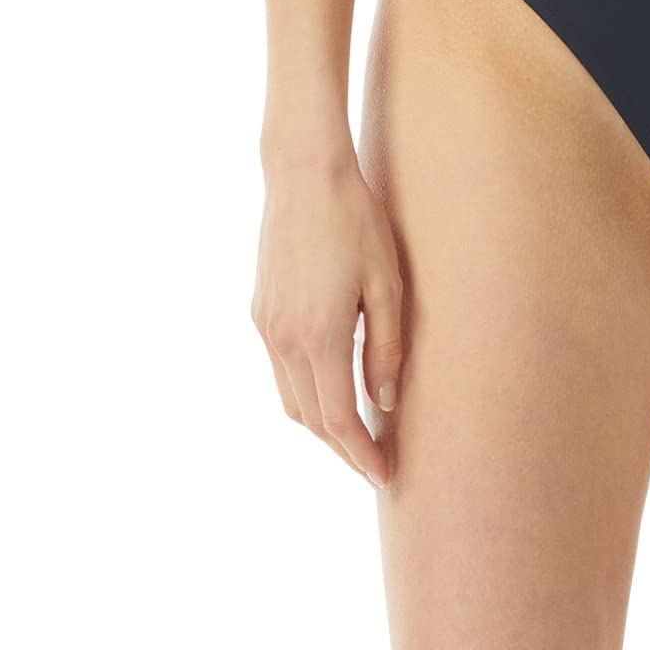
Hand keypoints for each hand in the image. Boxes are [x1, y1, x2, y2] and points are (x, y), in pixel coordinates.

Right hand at [251, 152, 403, 487]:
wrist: (303, 174)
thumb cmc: (356, 222)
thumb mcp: (388, 284)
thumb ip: (387, 349)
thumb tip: (385, 402)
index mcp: (320, 336)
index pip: (339, 419)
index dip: (362, 455)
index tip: (385, 475)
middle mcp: (284, 340)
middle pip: (312, 419)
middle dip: (344, 450)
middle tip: (377, 465)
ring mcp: (266, 327)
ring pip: (291, 400)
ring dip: (322, 426)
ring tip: (359, 437)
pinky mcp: (260, 313)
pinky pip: (281, 373)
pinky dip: (306, 395)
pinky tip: (333, 393)